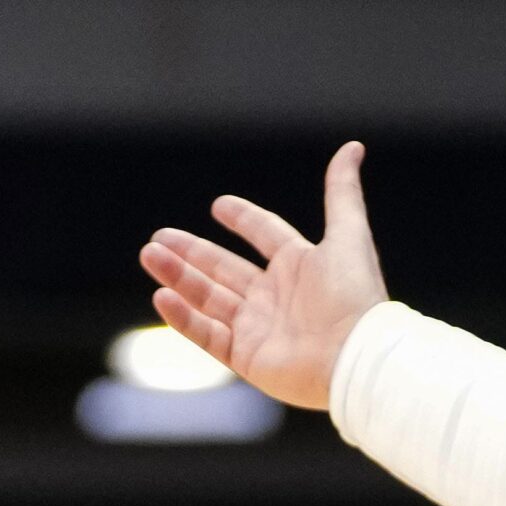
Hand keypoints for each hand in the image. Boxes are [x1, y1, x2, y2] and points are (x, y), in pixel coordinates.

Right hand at [138, 142, 387, 410]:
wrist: (355, 356)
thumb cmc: (355, 296)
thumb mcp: (348, 235)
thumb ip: (342, 193)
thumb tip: (352, 147)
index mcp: (302, 266)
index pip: (266, 235)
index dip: (244, 219)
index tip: (219, 205)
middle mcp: (277, 296)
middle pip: (225, 268)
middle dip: (192, 252)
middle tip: (159, 236)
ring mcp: (260, 328)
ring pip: (209, 298)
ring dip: (178, 276)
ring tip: (149, 254)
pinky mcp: (247, 357)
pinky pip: (207, 335)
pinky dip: (183, 317)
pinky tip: (161, 294)